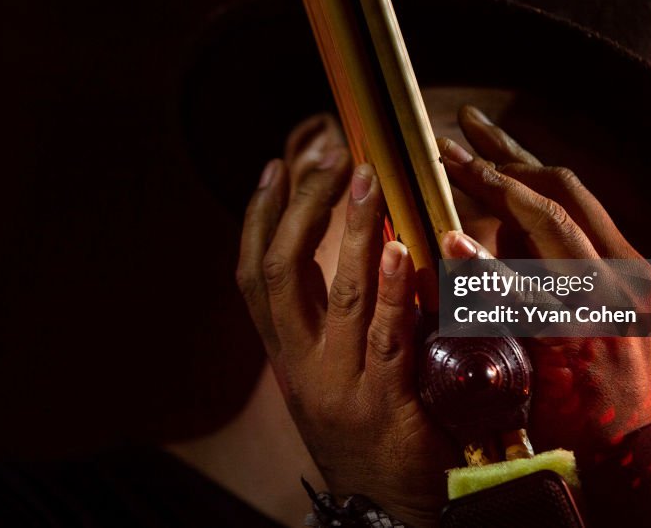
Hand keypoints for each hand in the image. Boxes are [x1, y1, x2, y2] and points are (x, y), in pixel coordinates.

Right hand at [236, 116, 457, 527]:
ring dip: (350, 231)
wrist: (388, 508)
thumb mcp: (328, 376)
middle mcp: (300, 366)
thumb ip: (329, 322)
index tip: (273, 166)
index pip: (252, 275)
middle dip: (303, 209)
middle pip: (282, 274)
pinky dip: (389, 290)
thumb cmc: (365, 431)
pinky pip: (386, 338)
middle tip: (330, 157)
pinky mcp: (386, 404)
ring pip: (337, 296)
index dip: (256, 218)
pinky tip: (397, 249)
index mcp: (285, 355)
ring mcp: (339, 386)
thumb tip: (346, 251)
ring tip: (365, 178)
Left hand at [437, 105, 650, 461]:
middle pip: (557, 194)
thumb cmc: (593, 381)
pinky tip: (452, 240)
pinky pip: (524, 291)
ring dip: (492, 190)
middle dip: (498, 160)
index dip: (518, 155)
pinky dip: (485, 263)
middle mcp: (621, 273)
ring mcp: (602, 303)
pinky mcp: (577, 339)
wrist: (623, 454)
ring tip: (444, 167)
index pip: (570, 190)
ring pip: (548, 225)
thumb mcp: (588, 311)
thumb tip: (496, 222)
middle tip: (446, 141)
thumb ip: (547, 265)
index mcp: (625, 262)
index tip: (475, 130)